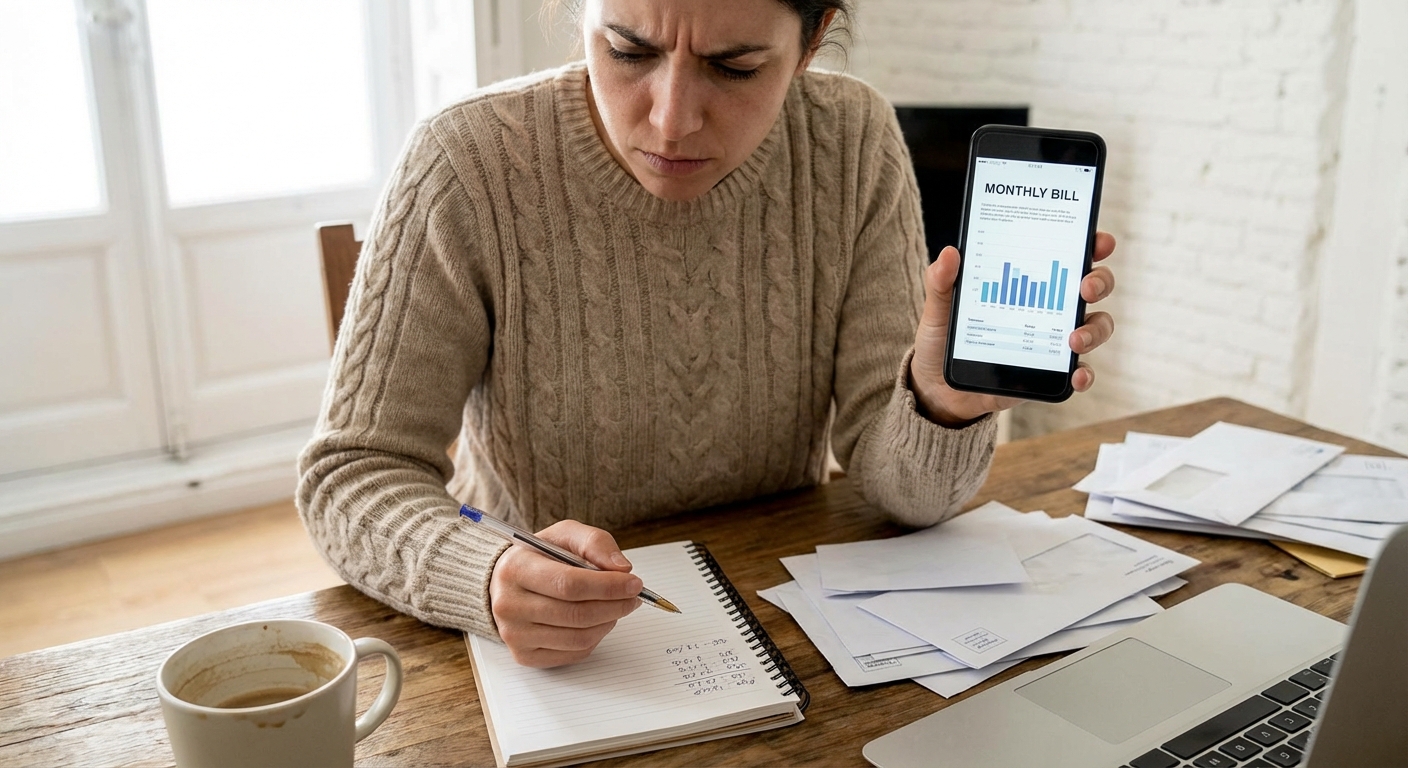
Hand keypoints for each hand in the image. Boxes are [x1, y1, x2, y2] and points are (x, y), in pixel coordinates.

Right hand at [489, 520, 642, 667]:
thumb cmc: (539, 557)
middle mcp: (509, 605)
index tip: (633, 583)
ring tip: (618, 607)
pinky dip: (595, 638)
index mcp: (516, 569)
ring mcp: (514, 634)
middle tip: (634, 597)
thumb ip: (594, 543)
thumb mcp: (565, 536)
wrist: (507, 582)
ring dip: (609, 622)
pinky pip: (573, 653)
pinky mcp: (524, 655)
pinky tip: (598, 621)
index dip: (608, 586)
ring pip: (578, 637)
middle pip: (576, 614)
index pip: (569, 584)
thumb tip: (621, 568)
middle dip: (615, 606)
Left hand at [909, 232, 1117, 425]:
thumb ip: (942, 283)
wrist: (937, 387)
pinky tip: (1077, 373)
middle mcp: (1048, 307)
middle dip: (1100, 281)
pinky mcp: (1049, 372)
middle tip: (1086, 286)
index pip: (1066, 256)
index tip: (1098, 241)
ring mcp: (1053, 339)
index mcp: (1026, 282)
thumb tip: (950, 253)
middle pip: (1092, 287)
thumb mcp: (939, 309)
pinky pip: (1079, 371)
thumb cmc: (944, 339)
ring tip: (1074, 339)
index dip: (1090, 245)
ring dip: (1095, 329)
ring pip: (1095, 326)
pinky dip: (1085, 372)